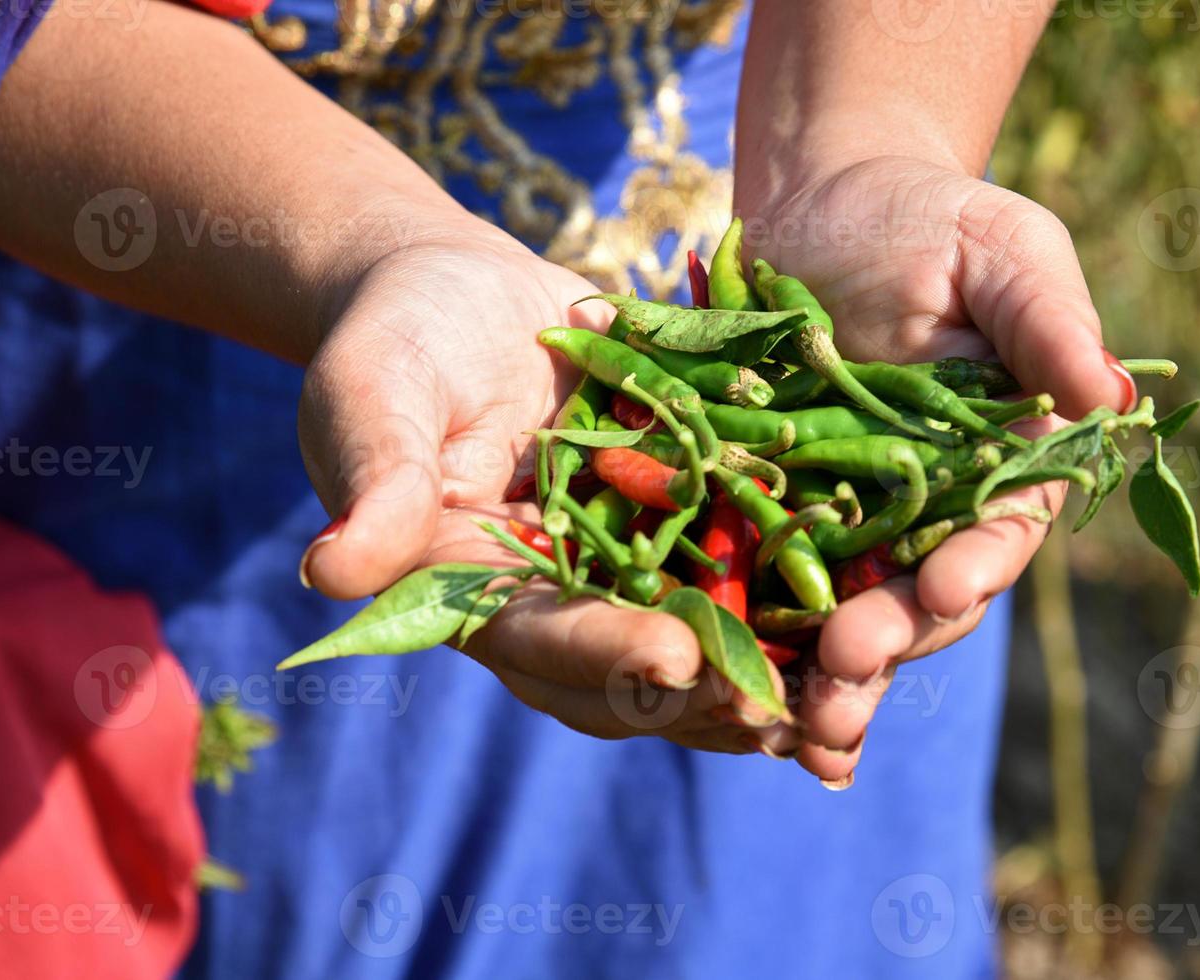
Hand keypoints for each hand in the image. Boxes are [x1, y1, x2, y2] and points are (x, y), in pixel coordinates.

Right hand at [296, 237, 794, 754]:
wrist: (461, 293)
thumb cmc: (398, 337)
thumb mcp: (374, 393)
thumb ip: (373, 480)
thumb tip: (333, 577)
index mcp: (475, 589)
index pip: (536, 638)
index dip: (602, 653)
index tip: (671, 655)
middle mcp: (555, 599)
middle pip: (628, 677)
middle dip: (705, 693)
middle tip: (784, 707)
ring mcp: (621, 570)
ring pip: (696, 646)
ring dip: (766, 676)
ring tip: (843, 694)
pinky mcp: (678, 525)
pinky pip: (737, 575)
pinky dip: (793, 603)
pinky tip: (866, 615)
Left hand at [739, 156, 1136, 784]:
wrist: (820, 205)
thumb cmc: (928, 218)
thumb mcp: (1002, 249)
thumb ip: (1049, 321)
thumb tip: (1112, 398)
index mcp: (999, 462)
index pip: (997, 533)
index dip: (974, 567)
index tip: (944, 589)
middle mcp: (928, 511)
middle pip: (917, 600)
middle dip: (886, 642)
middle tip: (843, 673)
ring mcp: (846, 521)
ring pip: (841, 615)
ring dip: (820, 675)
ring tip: (790, 722)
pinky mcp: (770, 513)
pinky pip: (761, 586)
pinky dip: (751, 638)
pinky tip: (728, 691)